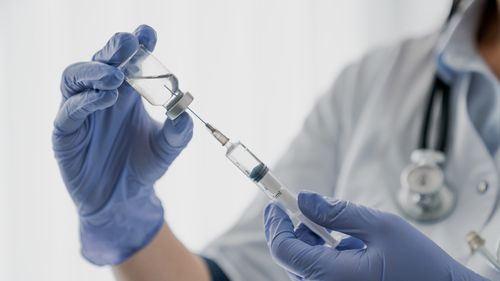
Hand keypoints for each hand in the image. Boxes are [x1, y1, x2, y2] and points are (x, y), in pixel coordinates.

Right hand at [52, 25, 192, 264]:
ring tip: (116, 76)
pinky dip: (86, 100)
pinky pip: (70, 109)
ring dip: (96, 71)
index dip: (138, 44)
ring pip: (76, 77)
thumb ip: (177, 133)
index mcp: (128, 92)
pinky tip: (106, 99)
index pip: (130, 60)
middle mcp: (103, 95)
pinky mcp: (66, 131)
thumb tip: (185, 114)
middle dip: (115, 49)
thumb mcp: (167, 150)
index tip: (148, 34)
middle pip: (102, 60)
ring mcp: (82, 111)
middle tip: (130, 43)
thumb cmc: (144, 167)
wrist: (123, 199)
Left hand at [264, 192, 487, 280]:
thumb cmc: (421, 266)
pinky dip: (325, 256)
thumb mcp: (381, 227)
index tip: (276, 202)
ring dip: (312, 243)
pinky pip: (321, 275)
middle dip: (295, 229)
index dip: (275, 224)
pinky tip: (352, 249)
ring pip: (305, 266)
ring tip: (343, 233)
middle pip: (291, 258)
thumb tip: (304, 199)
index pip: (284, 249)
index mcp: (332, 277)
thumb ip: (338, 212)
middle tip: (307, 208)